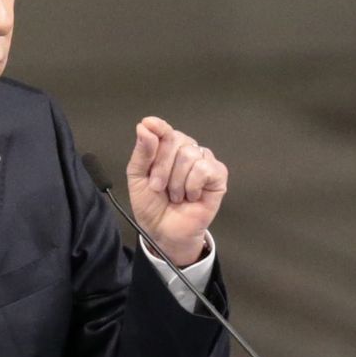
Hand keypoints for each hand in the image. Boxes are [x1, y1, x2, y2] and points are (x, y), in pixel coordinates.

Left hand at [126, 116, 227, 265]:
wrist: (164, 232)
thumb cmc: (152, 206)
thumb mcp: (137, 179)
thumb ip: (142, 153)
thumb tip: (145, 126)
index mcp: (167, 149)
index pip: (164, 130)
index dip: (158, 127)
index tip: (148, 124)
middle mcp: (187, 150)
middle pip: (175, 141)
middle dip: (161, 168)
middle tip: (158, 188)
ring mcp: (204, 161)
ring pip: (189, 155)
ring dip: (176, 182)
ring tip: (175, 196)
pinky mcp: (218, 175)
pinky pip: (204, 168)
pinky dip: (192, 185)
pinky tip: (191, 196)